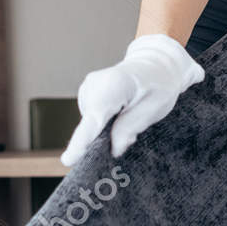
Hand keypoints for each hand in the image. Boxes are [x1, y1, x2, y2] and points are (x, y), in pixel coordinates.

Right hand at [60, 33, 204, 167]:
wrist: (155, 65)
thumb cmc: (158, 84)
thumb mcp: (154, 108)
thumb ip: (131, 127)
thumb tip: (113, 148)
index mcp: (113, 84)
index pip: (95, 118)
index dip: (81, 141)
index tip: (68, 160)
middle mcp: (94, 84)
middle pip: (91, 125)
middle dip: (107, 138)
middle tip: (133, 133)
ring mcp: (87, 88)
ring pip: (92, 125)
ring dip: (108, 130)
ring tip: (129, 115)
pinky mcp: (87, 94)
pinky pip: (93, 119)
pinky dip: (105, 123)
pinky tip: (120, 112)